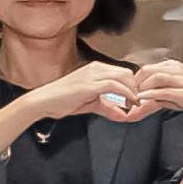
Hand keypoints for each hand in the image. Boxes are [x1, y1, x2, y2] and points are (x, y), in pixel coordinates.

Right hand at [19, 58, 144, 122]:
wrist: (42, 101)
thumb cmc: (62, 101)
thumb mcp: (90, 104)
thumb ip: (108, 108)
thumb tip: (123, 115)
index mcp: (96, 68)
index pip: (123, 72)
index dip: (133, 85)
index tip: (138, 99)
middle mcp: (96, 68)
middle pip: (127, 73)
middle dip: (137, 88)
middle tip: (140, 102)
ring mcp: (93, 74)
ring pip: (124, 77)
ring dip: (134, 92)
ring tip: (136, 104)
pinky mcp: (90, 84)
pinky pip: (116, 86)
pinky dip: (126, 94)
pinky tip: (128, 104)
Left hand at [119, 60, 182, 126]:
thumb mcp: (171, 93)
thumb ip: (154, 95)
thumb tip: (136, 102)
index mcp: (172, 66)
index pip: (147, 68)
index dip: (135, 79)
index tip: (128, 91)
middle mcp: (177, 70)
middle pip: (148, 71)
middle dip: (136, 83)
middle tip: (128, 95)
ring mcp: (182, 80)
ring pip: (155, 78)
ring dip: (142, 88)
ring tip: (134, 98)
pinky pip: (164, 91)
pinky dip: (151, 94)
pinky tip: (143, 99)